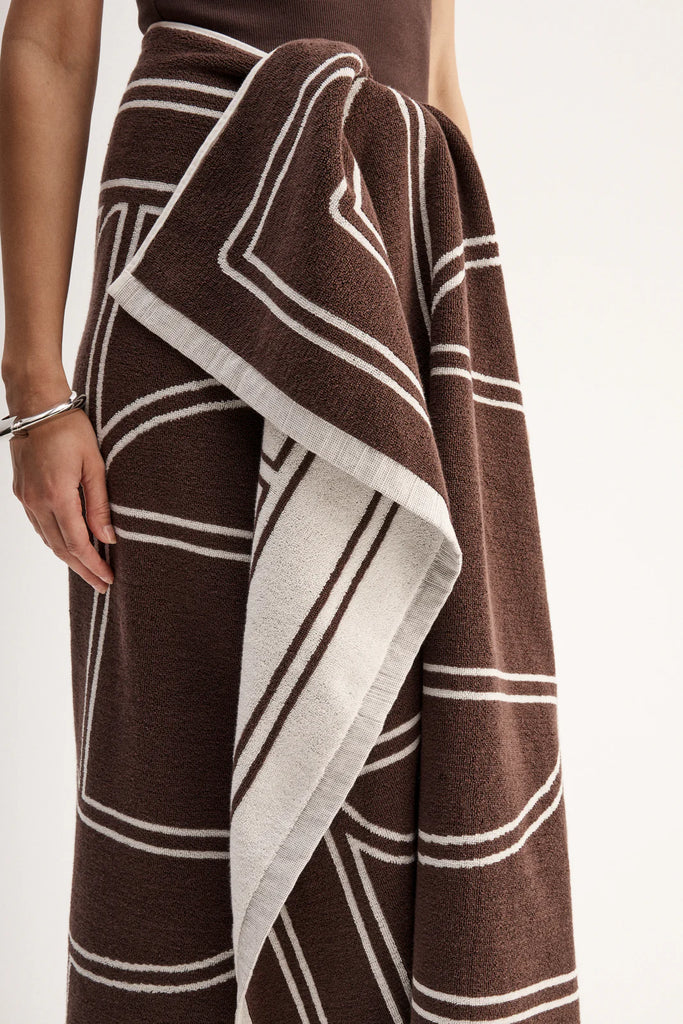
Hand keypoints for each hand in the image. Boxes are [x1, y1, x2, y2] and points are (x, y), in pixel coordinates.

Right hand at [9, 398, 115, 593]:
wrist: (37, 406)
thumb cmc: (70, 429)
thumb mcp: (94, 464)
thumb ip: (100, 504)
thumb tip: (109, 537)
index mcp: (58, 496)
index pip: (78, 543)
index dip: (94, 565)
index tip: (108, 579)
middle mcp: (37, 502)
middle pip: (62, 548)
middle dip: (83, 569)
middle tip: (101, 586)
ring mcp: (26, 498)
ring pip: (48, 539)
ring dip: (68, 558)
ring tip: (88, 571)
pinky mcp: (22, 492)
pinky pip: (39, 526)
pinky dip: (55, 540)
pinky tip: (68, 546)